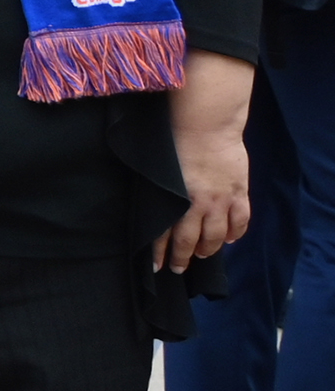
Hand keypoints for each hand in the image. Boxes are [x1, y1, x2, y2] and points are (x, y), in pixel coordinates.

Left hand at [160, 50, 255, 274]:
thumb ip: (156, 192)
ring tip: (203, 256)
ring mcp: (221, 199)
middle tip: (178, 268)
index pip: (163, 234)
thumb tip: (149, 210)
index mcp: (173, 199)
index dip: (159, 253)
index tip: (156, 267)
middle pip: (191, 241)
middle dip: (183, 258)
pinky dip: (236, 233)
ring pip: (217, 236)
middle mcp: (198, 204)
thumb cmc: (173, 140)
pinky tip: (229, 240)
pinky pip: (241, 220)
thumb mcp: (156, 170)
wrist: (205, 122)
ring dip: (209, 250)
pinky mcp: (239, 191)